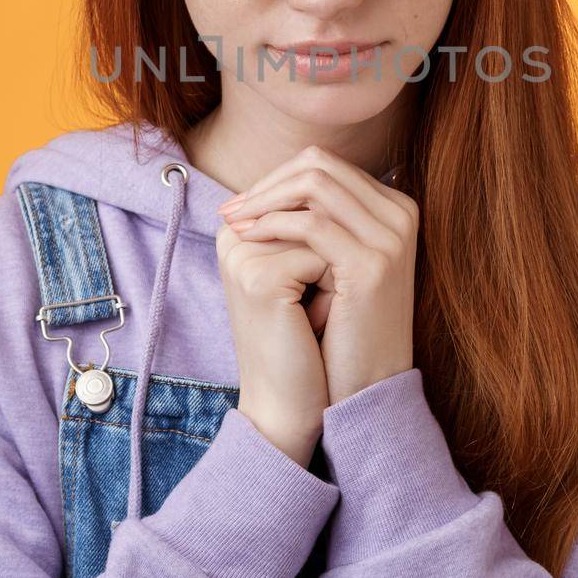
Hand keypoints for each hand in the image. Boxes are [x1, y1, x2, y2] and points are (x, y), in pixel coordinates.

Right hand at [215, 214, 330, 464]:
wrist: (290, 404)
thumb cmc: (308, 338)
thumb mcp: (310, 272)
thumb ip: (316, 222)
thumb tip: (345, 174)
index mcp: (240, 227)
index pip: (306, 190)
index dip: (335, 234)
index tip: (321, 281)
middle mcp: (233, 233)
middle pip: (314, 204)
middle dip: (335, 248)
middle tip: (322, 298)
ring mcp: (242, 253)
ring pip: (323, 227)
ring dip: (337, 268)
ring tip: (316, 310)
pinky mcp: (259, 277)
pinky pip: (323, 256)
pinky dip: (334, 291)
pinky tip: (312, 324)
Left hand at [217, 145, 417, 404]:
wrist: (365, 389)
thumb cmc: (344, 330)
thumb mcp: (335, 265)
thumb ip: (320, 220)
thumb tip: (269, 184)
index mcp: (394, 208)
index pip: (326, 166)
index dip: (277, 179)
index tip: (242, 203)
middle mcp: (400, 214)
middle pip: (320, 165)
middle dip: (269, 183)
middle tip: (232, 209)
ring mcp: (391, 237)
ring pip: (314, 184)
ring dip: (265, 200)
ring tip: (234, 224)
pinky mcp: (372, 265)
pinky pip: (311, 223)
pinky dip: (272, 225)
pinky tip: (248, 239)